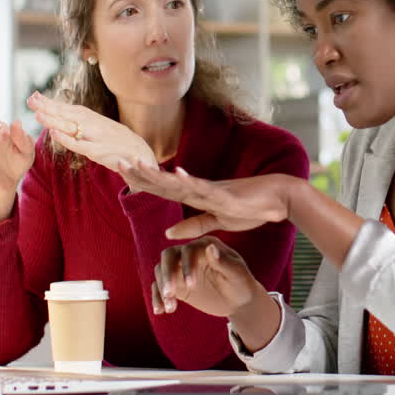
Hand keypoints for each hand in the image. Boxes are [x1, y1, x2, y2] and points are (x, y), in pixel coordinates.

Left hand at [27, 91, 156, 170]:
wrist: (139, 152)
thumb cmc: (116, 141)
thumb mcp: (99, 127)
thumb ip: (81, 123)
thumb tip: (61, 118)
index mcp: (91, 117)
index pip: (67, 107)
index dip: (50, 102)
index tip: (34, 96)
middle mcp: (92, 123)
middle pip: (66, 113)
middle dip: (47, 107)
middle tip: (30, 100)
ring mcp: (95, 136)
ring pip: (71, 126)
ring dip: (54, 120)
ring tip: (38, 114)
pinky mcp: (98, 151)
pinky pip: (79, 144)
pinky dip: (66, 138)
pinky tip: (54, 133)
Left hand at [120, 163, 292, 237]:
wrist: (277, 200)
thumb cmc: (249, 208)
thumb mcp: (216, 222)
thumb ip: (193, 226)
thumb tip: (167, 233)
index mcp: (196, 195)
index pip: (163, 188)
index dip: (142, 180)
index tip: (122, 170)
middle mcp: (200, 189)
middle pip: (164, 182)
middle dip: (141, 173)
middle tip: (117, 161)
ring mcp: (212, 191)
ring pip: (179, 184)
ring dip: (159, 175)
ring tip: (139, 165)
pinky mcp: (226, 197)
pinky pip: (205, 190)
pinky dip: (191, 181)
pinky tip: (178, 174)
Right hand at [152, 237, 264, 317]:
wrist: (239, 301)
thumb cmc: (242, 283)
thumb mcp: (237, 274)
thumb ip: (223, 261)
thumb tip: (209, 247)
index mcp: (206, 245)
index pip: (188, 249)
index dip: (186, 265)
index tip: (191, 285)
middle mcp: (190, 253)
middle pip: (168, 256)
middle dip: (166, 274)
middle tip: (170, 293)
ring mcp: (181, 268)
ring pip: (161, 272)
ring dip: (161, 288)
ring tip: (170, 307)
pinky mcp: (177, 284)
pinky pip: (160, 288)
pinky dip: (158, 298)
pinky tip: (161, 311)